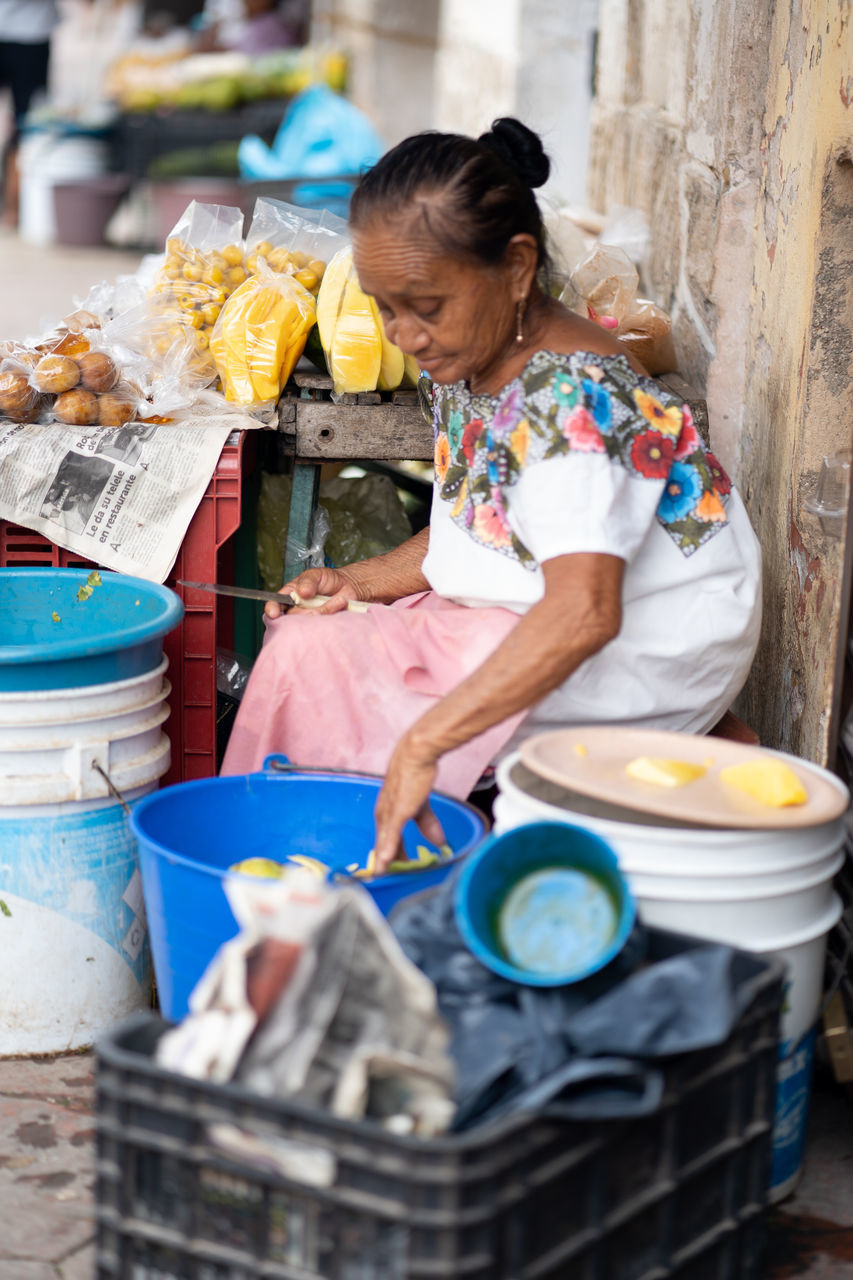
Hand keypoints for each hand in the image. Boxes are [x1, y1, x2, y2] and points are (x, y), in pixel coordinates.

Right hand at [264, 566, 363, 618]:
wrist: (348, 585)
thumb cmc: (327, 580)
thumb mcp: (315, 574)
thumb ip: (307, 581)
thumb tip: (301, 591)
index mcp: (290, 596)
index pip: (276, 604)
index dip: (273, 609)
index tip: (274, 613)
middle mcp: (297, 610)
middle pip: (292, 617)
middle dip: (304, 611)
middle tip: (314, 599)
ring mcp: (310, 619)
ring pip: (309, 622)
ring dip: (323, 610)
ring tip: (335, 599)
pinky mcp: (323, 625)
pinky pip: (324, 625)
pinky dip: (333, 612)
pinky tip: (338, 604)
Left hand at [372, 733, 446, 872]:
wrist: (416, 755)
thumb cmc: (416, 774)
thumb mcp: (422, 804)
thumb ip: (428, 824)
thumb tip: (440, 843)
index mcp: (387, 812)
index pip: (385, 840)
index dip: (389, 856)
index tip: (392, 870)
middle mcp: (383, 814)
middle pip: (382, 845)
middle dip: (385, 864)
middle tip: (387, 879)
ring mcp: (388, 813)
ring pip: (383, 842)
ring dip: (383, 861)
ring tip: (382, 877)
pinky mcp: (397, 810)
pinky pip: (391, 833)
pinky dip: (388, 848)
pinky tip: (386, 862)